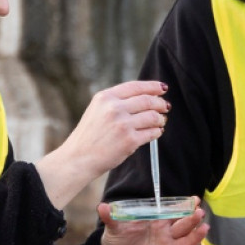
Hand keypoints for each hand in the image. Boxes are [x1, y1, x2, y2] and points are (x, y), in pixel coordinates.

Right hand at [35, 80, 168, 208]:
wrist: (78, 158)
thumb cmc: (88, 137)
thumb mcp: (96, 110)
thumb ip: (116, 102)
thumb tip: (145, 98)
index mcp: (105, 97)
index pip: (135, 86)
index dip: (152, 87)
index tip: (163, 88)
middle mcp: (114, 108)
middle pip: (147, 100)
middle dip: (160, 103)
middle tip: (165, 107)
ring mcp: (122, 124)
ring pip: (152, 116)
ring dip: (160, 119)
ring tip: (161, 121)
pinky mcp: (129, 140)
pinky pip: (151, 133)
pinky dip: (157, 132)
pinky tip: (156, 132)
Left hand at [98, 203, 206, 244]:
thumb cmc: (116, 240)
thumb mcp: (113, 227)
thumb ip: (111, 217)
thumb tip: (102, 206)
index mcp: (156, 222)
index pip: (174, 212)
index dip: (185, 206)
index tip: (194, 199)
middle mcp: (165, 235)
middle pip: (183, 226)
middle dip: (192, 219)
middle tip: (200, 212)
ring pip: (185, 242)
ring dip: (196, 236)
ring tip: (204, 228)